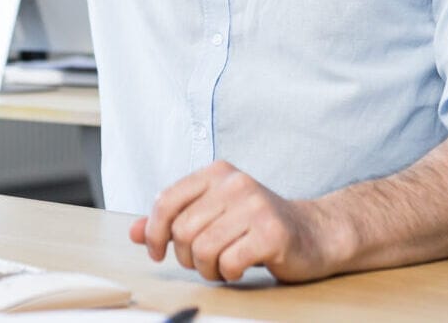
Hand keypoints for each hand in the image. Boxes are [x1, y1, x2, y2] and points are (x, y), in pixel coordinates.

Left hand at [127, 161, 344, 282]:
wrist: (313, 233)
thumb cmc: (257, 225)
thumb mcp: (213, 214)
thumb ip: (173, 220)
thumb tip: (134, 231)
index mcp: (217, 173)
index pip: (166, 200)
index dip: (154, 231)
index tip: (158, 251)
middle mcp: (236, 184)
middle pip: (182, 230)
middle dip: (186, 256)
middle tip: (203, 261)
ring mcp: (255, 207)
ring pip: (202, 249)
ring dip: (208, 268)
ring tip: (222, 264)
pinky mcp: (271, 233)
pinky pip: (229, 263)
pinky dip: (228, 273)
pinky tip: (239, 267)